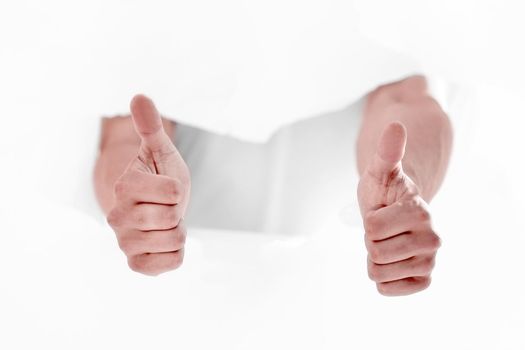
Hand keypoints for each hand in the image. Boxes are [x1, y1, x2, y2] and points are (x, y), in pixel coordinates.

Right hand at [107, 95, 190, 275]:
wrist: (153, 206)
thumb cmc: (160, 176)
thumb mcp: (161, 150)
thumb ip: (150, 127)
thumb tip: (139, 96)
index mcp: (125, 186)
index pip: (174, 192)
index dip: (178, 190)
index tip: (166, 189)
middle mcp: (117, 216)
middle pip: (173, 219)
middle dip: (178, 211)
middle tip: (166, 207)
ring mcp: (125, 242)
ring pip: (174, 242)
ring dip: (178, 231)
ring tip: (164, 223)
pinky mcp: (135, 263)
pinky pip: (169, 265)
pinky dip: (175, 254)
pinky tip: (164, 242)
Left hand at [357, 122, 440, 295]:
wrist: (395, 213)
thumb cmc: (384, 191)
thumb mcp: (381, 170)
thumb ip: (386, 152)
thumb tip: (395, 126)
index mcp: (421, 212)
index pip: (372, 229)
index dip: (368, 222)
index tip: (380, 213)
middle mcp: (432, 239)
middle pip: (375, 253)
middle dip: (370, 241)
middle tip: (382, 230)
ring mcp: (430, 261)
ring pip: (378, 273)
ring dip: (374, 259)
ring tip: (386, 243)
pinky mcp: (423, 279)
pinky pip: (389, 290)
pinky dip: (382, 279)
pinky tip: (390, 263)